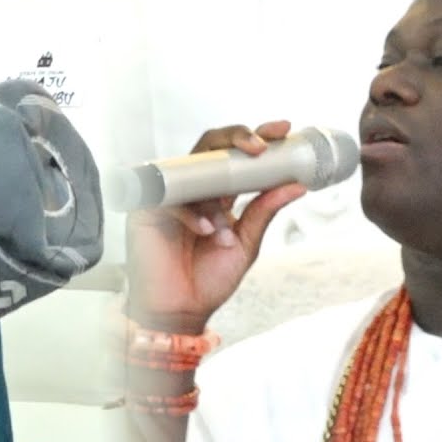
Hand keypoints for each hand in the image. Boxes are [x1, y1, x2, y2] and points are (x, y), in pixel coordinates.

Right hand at [125, 121, 306, 332]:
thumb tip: (296, 185)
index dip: (256, 137)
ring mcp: (169, 196)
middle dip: (237, 138)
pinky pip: (172, 198)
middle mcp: (192, 190)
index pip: (235, 156)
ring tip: (224, 232)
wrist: (181, 311)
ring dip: (216, 197)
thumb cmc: (208, 280)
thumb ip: (265, 211)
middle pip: (210, 147)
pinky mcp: (145, 210)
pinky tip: (204, 232)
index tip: (283, 130)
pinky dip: (193, 214)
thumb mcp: (246, 243)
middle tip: (261, 148)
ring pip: (192, 170)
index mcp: (217, 194)